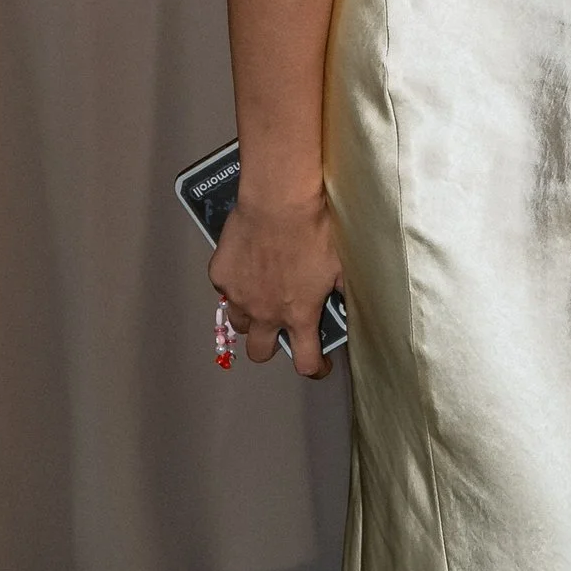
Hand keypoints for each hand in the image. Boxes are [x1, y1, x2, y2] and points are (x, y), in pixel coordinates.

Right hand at [212, 185, 344, 376]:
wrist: (278, 202)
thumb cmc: (315, 231)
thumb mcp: (341, 266)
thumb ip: (343, 291)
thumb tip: (350, 302)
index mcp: (298, 315)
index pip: (305, 361)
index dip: (314, 368)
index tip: (317, 364)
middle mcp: (265, 312)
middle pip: (259, 352)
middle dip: (270, 345)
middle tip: (280, 327)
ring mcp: (239, 295)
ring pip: (238, 322)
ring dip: (250, 315)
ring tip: (261, 295)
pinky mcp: (220, 275)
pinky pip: (225, 288)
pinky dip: (236, 283)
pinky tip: (246, 265)